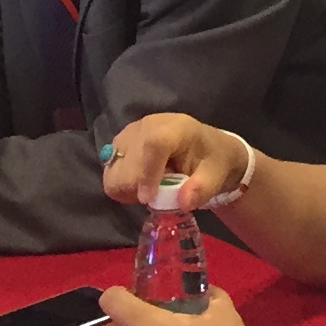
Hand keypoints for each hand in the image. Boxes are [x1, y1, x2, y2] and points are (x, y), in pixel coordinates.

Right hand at [101, 114, 256, 211]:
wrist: (206, 150)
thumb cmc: (212, 162)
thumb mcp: (216, 177)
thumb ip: (201, 189)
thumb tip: (182, 202)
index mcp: (177, 127)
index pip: (154, 144)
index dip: (148, 174)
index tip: (148, 199)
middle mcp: (149, 124)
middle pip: (128, 162)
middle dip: (138, 188)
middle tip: (158, 196)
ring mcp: (130, 132)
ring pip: (112, 169)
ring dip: (127, 188)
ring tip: (149, 189)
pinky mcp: (119, 142)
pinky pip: (108, 169)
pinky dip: (120, 183)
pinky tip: (139, 183)